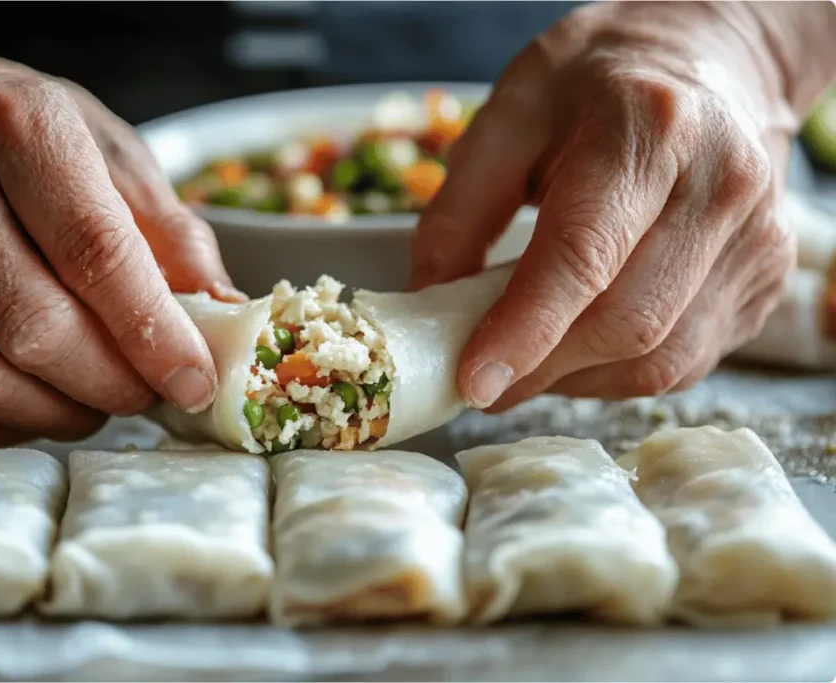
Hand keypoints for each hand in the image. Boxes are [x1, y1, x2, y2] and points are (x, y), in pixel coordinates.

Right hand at [0, 48, 236, 445]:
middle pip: (37, 328)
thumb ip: (170, 232)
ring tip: (98, 396)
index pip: (96, 253)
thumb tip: (223, 312)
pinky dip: (6, 426)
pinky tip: (41, 403)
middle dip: (114, 383)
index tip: (193, 380)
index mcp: (18, 128)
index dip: (154, 333)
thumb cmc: (10, 133)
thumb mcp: (107, 150)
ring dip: (62, 414)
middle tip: (148, 388)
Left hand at [410, 1, 809, 411]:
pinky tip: (580, 345)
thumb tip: (430, 303)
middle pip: (626, 321)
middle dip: (541, 368)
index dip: (525, 329)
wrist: (707, 63)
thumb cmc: (596, 86)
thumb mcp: (506, 117)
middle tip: (480, 379)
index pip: (585, 253)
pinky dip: (616, 373)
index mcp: (650, 129)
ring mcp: (757, 240)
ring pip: (660, 359)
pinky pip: (684, 363)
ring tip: (527, 357)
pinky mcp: (765, 283)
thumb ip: (459, 210)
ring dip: (576, 378)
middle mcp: (723, 186)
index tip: (473, 381)